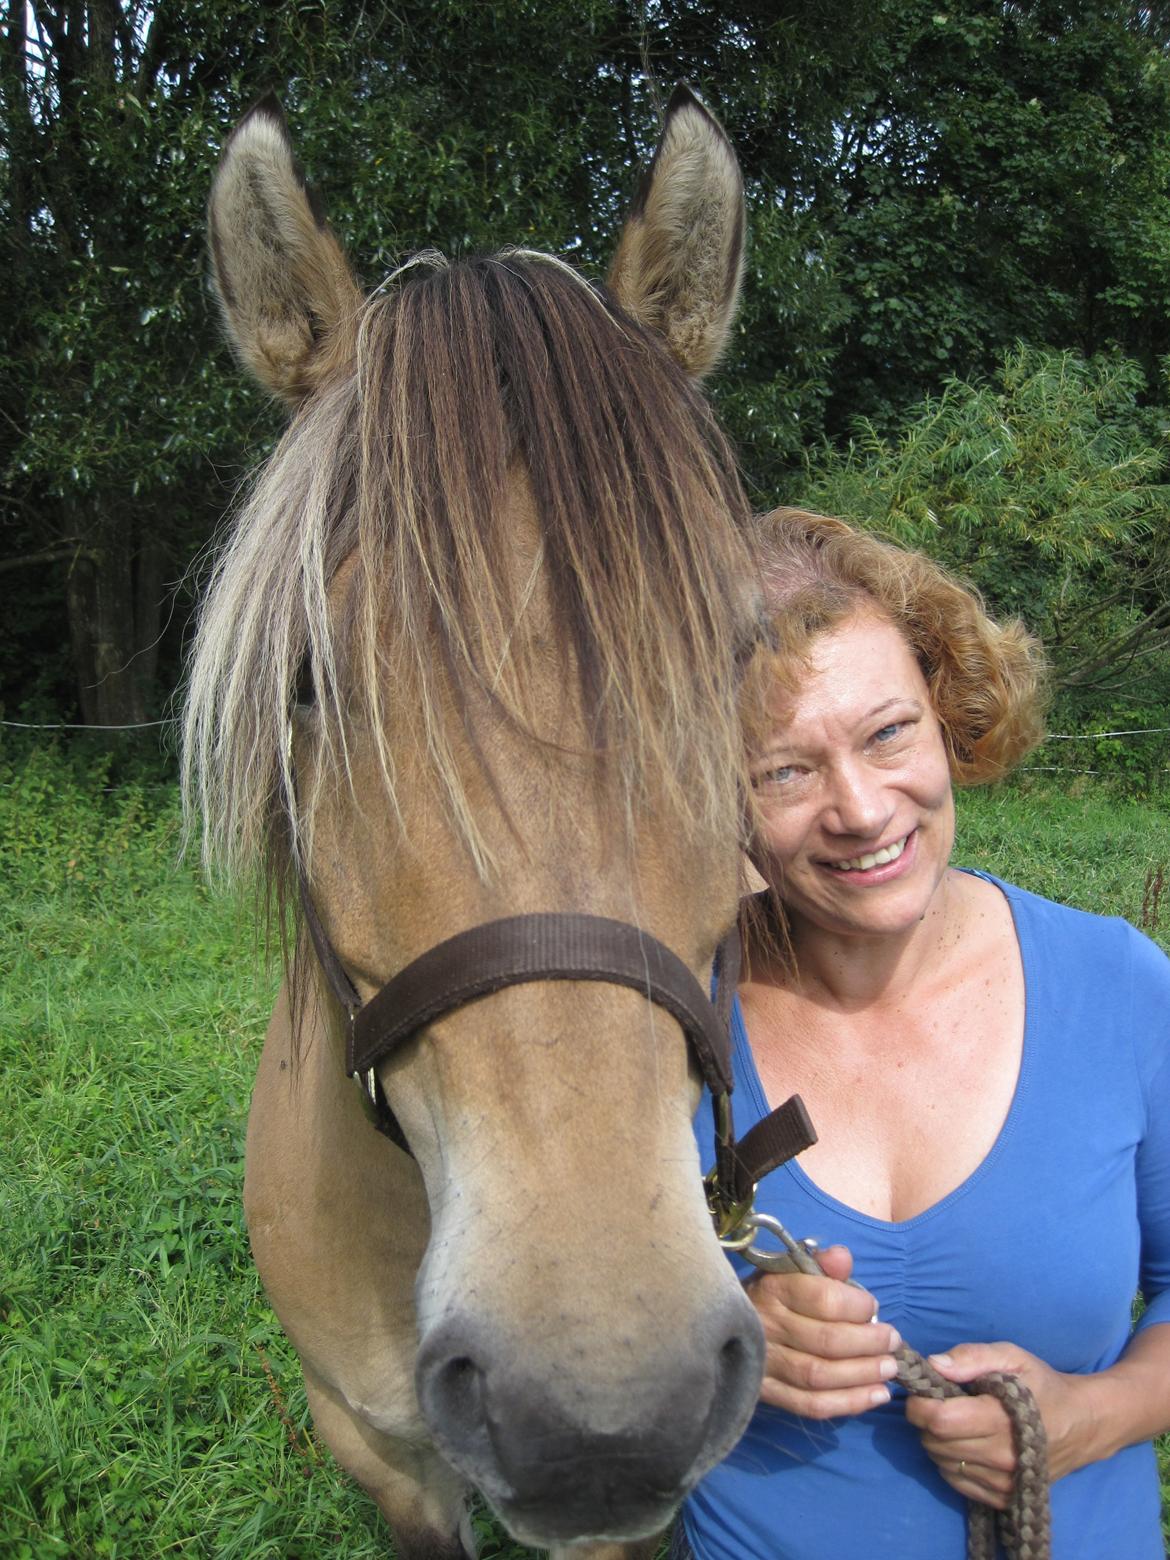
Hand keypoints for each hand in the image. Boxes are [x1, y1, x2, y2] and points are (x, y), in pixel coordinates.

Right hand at [746, 1244, 901, 1419]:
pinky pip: (810, 1405)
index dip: (857, 1307)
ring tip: (889, 1371)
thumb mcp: (791, 1268)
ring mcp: (765, 1363)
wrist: (725, 1321)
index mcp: (774, 1288)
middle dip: (868, 1344)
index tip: (875, 1309)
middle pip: (826, 1341)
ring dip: (862, 1376)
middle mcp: (768, 1326)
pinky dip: (847, 1403)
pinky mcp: (768, 1393)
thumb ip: (820, 1263)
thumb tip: (842, 1257)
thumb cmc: (772, 1293)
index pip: (824, 1299)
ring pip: (819, 1376)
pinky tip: (875, 1396)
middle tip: (893, 1343)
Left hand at [906, 1341, 1092, 1508]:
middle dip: (925, 1421)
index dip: (920, 1404)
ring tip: (955, 1422)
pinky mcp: (1003, 1498)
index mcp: (1000, 1421)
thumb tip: (934, 1365)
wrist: (1081, 1425)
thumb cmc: (1042, 1386)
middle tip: (939, 1403)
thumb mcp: (1012, 1357)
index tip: (924, 1391)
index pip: (939, 1420)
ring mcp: (1002, 1483)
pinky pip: (955, 1482)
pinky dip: (949, 1462)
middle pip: (935, 1443)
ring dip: (936, 1441)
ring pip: (941, 1463)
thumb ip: (973, 1357)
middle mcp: (1000, 1459)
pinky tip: (964, 1444)